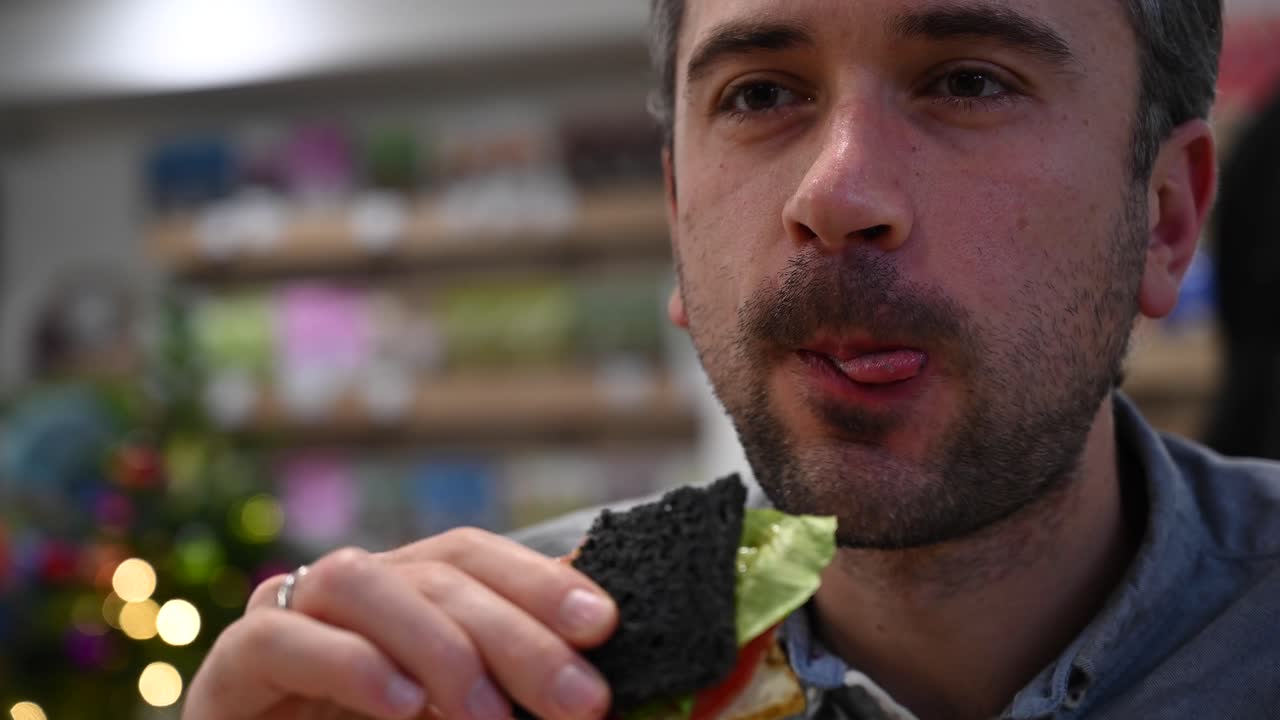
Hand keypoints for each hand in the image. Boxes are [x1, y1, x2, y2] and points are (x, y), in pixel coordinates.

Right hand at [183, 528, 617, 719]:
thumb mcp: (454, 718)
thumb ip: (502, 693)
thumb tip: (584, 673)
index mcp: (405, 598)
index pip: (473, 556)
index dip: (538, 580)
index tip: (604, 623)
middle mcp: (350, 595)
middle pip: (437, 574)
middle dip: (517, 634)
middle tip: (582, 700)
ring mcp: (286, 618)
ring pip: (358, 580)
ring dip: (436, 644)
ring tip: (490, 718)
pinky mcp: (231, 666)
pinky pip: (281, 636)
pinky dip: (348, 663)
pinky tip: (402, 704)